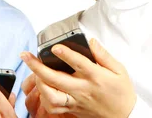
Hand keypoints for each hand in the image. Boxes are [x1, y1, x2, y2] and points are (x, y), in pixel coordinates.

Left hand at [20, 38, 135, 117]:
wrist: (125, 116)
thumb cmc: (122, 92)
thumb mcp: (119, 70)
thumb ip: (103, 55)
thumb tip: (91, 41)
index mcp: (96, 77)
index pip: (78, 64)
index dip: (65, 54)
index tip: (54, 47)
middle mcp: (83, 90)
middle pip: (56, 79)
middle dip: (38, 67)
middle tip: (26, 55)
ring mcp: (76, 101)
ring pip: (51, 96)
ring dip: (39, 83)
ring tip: (33, 71)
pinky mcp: (72, 110)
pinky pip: (53, 107)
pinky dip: (43, 97)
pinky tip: (41, 86)